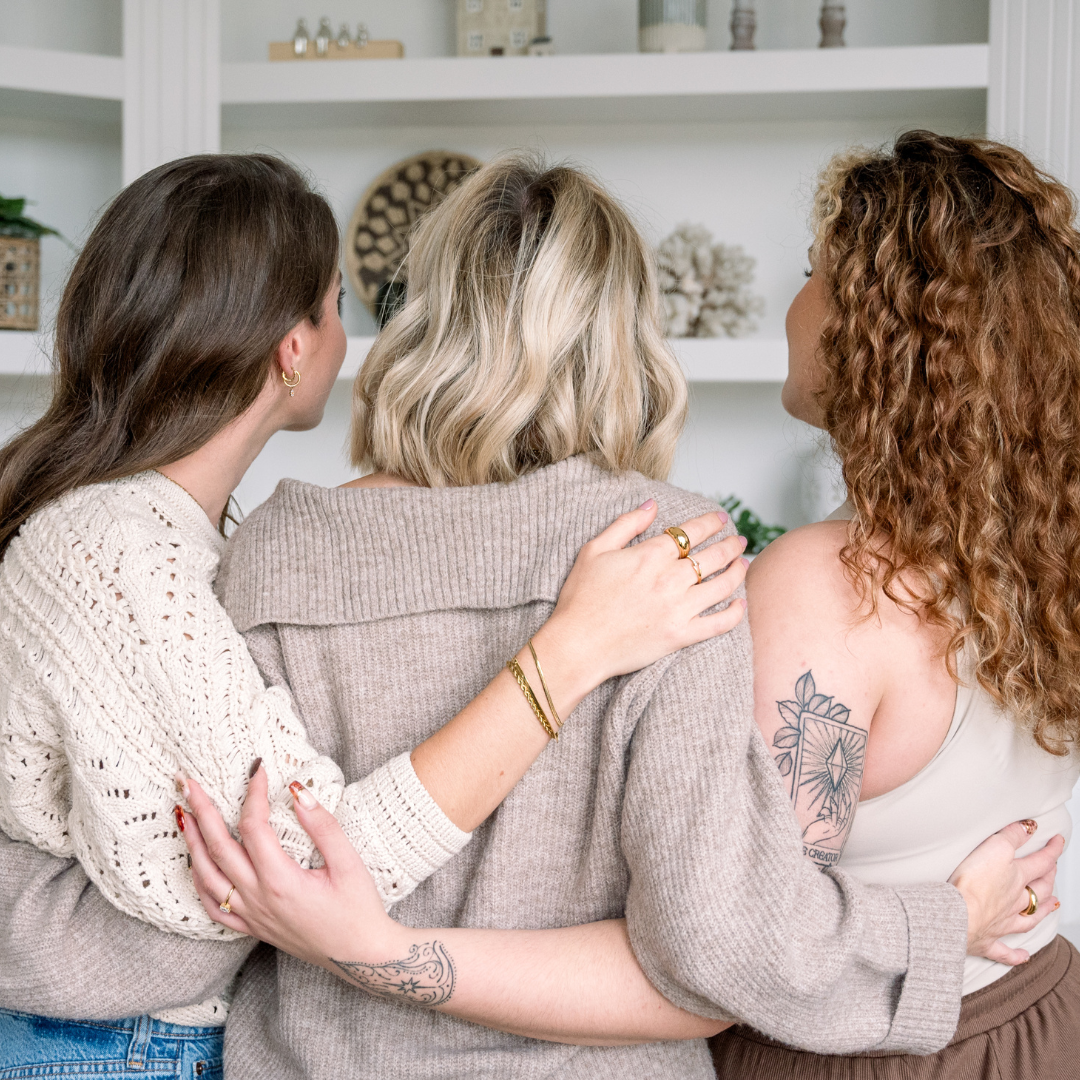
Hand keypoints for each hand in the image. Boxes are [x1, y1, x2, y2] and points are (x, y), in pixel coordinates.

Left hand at [180, 767, 395, 969]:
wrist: (360, 956)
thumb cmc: (359, 909)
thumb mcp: (349, 863)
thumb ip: (323, 825)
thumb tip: (297, 791)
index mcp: (281, 880)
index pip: (254, 826)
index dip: (253, 794)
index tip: (257, 769)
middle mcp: (258, 899)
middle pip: (219, 848)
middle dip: (202, 811)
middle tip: (188, 782)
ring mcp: (251, 916)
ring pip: (206, 877)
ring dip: (192, 843)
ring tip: (184, 815)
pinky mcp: (252, 928)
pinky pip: (213, 906)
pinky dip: (199, 881)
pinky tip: (196, 864)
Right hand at [536, 501, 746, 699]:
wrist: (578, 645)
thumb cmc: (581, 598)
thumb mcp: (595, 551)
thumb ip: (626, 524)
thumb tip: (652, 505)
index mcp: (650, 555)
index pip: (691, 532)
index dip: (710, 522)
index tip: (721, 519)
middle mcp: (670, 579)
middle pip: (713, 555)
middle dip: (731, 544)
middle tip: (739, 540)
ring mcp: (679, 608)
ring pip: (723, 585)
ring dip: (738, 571)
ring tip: (744, 564)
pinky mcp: (681, 635)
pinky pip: (719, 623)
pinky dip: (735, 613)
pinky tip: (740, 604)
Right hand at [948, 820, 1062, 964]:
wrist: (955, 915)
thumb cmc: (972, 883)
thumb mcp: (994, 848)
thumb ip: (1012, 836)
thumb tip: (1030, 827)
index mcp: (1016, 878)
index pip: (1041, 862)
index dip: (1052, 850)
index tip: (1058, 841)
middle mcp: (1015, 902)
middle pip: (1039, 890)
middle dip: (1048, 879)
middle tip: (1053, 870)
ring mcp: (1003, 923)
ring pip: (1029, 918)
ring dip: (1042, 911)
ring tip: (1053, 906)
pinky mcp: (987, 942)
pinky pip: (1006, 951)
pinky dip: (1016, 955)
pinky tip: (1023, 955)